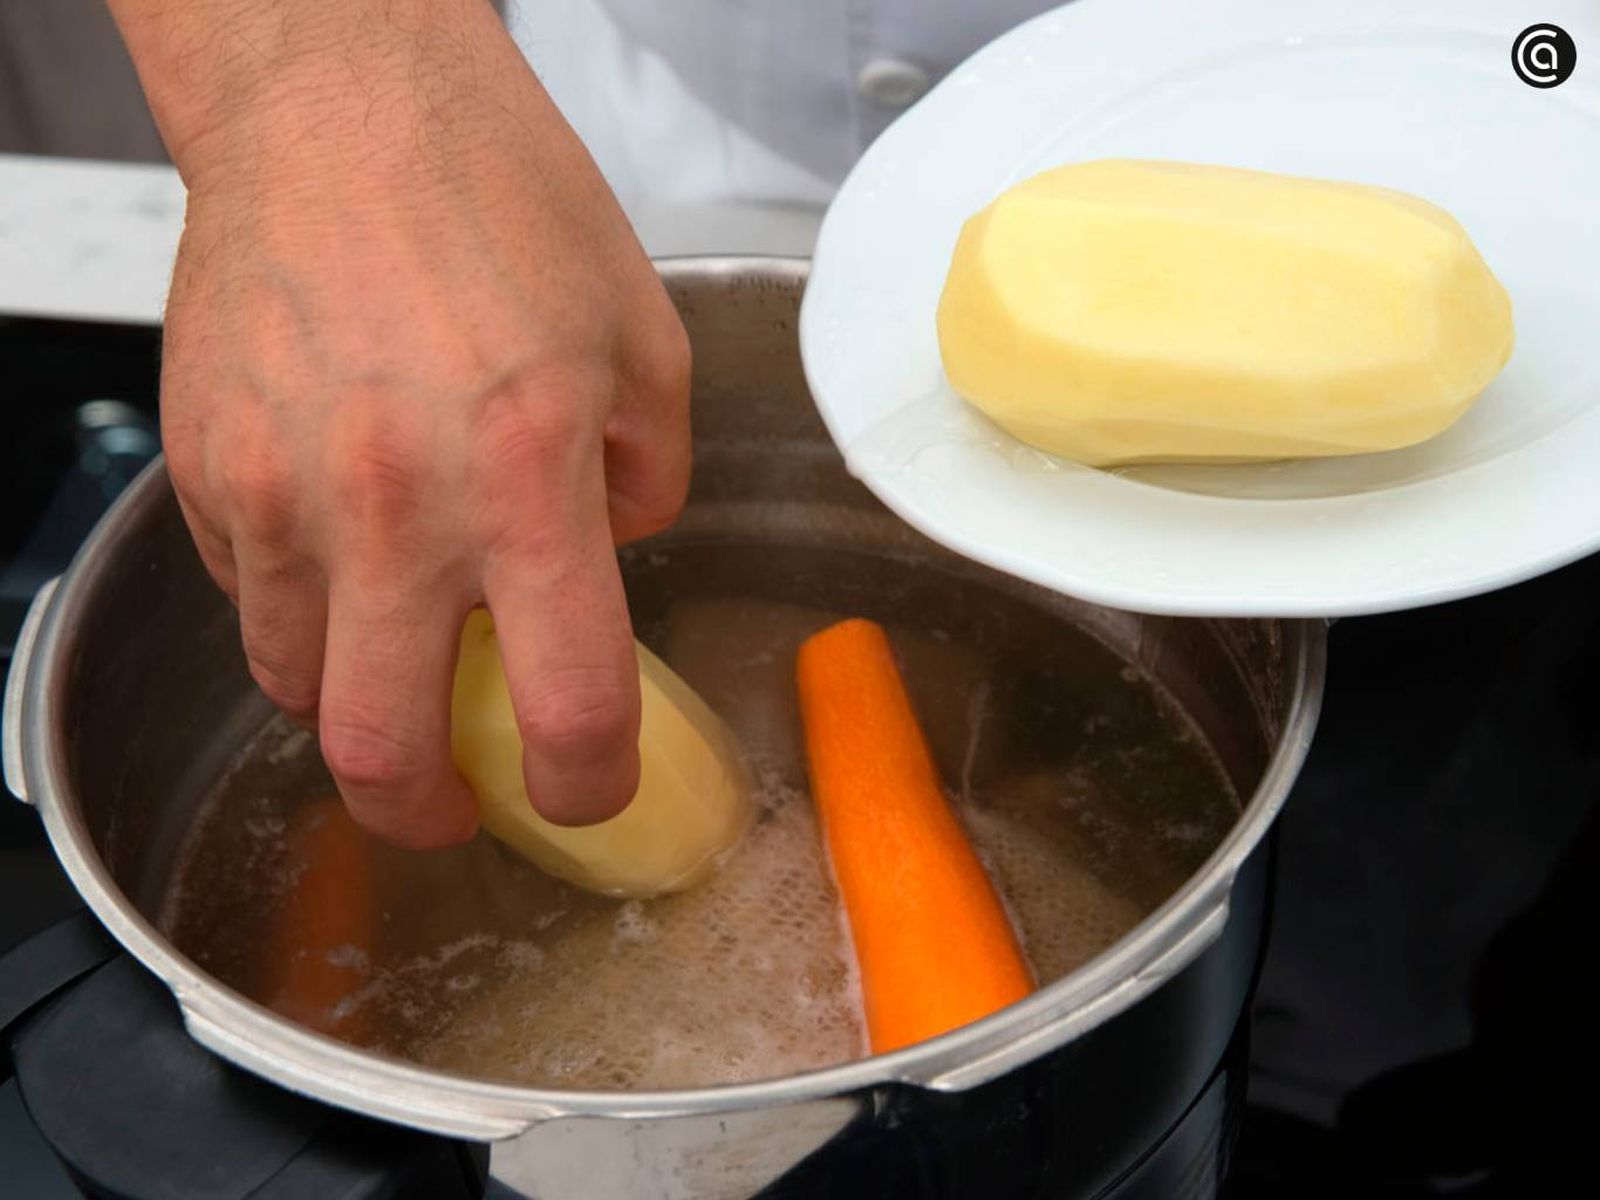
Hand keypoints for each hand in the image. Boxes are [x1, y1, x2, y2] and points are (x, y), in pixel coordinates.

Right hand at [145, 1, 689, 845]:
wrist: (339, 105)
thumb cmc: (497, 198)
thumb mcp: (642, 340)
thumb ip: (647, 479)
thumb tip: (618, 557)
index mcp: (528, 479)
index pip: (566, 702)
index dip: (586, 783)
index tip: (585, 788)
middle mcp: (394, 507)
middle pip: (382, 751)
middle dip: (429, 815)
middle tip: (459, 803)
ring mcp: (278, 493)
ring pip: (295, 683)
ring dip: (356, 700)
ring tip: (398, 648)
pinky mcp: (203, 469)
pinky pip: (243, 592)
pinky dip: (298, 605)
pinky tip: (341, 541)